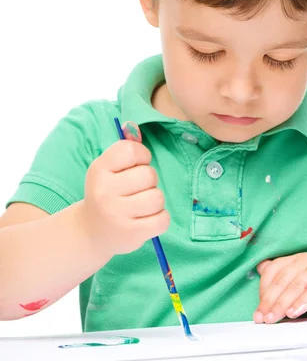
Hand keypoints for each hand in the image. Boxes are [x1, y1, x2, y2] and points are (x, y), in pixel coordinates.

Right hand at [79, 121, 169, 255]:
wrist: (90, 232)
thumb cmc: (107, 194)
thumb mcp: (107, 169)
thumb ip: (124, 149)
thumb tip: (134, 126)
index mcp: (99, 170)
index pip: (132, 150)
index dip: (142, 156)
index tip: (135, 167)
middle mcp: (104, 191)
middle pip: (149, 175)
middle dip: (149, 182)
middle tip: (136, 191)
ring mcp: (116, 214)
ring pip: (158, 197)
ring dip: (155, 202)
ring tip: (140, 207)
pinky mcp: (130, 234)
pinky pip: (163, 219)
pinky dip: (160, 219)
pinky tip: (146, 220)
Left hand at [254, 252, 306, 323]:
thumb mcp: (304, 294)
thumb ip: (286, 290)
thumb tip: (260, 287)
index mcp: (299, 260)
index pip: (274, 270)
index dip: (263, 290)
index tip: (258, 311)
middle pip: (283, 278)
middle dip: (270, 300)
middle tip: (262, 318)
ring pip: (297, 284)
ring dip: (283, 302)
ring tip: (274, 318)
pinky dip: (304, 301)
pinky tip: (295, 312)